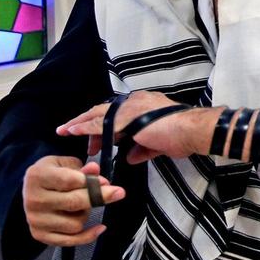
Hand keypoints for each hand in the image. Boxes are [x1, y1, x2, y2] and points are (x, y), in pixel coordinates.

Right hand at [22, 155, 124, 246]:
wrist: (30, 191)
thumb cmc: (51, 175)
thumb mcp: (64, 164)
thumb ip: (81, 168)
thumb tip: (94, 170)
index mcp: (37, 177)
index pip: (70, 181)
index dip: (92, 182)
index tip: (109, 183)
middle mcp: (34, 199)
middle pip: (74, 203)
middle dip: (99, 197)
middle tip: (118, 193)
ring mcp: (36, 219)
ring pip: (75, 224)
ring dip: (86, 214)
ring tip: (82, 205)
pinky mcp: (40, 235)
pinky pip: (69, 241)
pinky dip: (88, 236)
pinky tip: (99, 228)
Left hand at [58, 91, 207, 163]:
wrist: (193, 131)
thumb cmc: (182, 136)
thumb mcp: (158, 144)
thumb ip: (142, 149)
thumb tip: (129, 156)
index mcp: (144, 105)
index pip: (117, 113)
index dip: (103, 124)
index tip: (94, 137)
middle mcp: (135, 102)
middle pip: (104, 112)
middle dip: (87, 124)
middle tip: (77, 138)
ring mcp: (130, 108)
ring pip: (98, 115)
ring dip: (80, 124)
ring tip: (66, 132)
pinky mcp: (125, 118)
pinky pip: (99, 123)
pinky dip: (84, 127)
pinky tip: (72, 132)